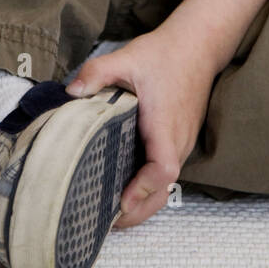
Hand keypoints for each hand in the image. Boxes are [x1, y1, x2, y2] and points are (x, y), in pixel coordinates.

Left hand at [65, 26, 215, 229]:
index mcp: (165, 125)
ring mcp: (182, 142)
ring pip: (165, 184)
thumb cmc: (164, 54)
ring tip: (110, 210)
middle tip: (107, 222)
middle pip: (164, 189)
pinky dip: (148, 186)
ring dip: (142, 201)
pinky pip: (166, 171)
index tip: (121, 201)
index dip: (143, 188)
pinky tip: (124, 185)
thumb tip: (70, 92)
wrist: (198, 45)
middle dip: (138, 210)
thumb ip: (97, 72)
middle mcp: (178, 139)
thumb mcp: (127, 57)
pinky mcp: (180, 139)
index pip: (163, 168)